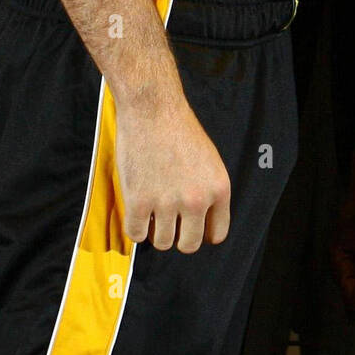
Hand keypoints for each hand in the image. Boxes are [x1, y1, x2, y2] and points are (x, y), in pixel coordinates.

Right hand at [114, 95, 230, 253]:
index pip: (217, 234)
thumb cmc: (179, 130)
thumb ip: (207, 191)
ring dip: (155, 230)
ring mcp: (167, 203)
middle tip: (170, 221)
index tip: (192, 227)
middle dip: (179, 237)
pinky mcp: (139, 202)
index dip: (202, 233)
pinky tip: (137, 209)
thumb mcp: (209, 161)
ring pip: (162, 243)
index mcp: (219, 189)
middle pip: (189, 245)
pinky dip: (135, 227)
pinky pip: (136, 235)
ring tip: (152, 208)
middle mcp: (196, 199)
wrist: (152, 109)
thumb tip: (201, 221)